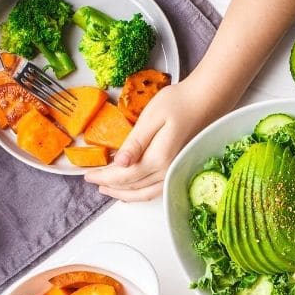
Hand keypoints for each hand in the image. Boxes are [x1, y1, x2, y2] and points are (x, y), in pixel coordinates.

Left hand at [84, 77, 223, 201]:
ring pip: (145, 193)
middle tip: (92, 181)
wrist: (206, 101)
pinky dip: (141, 193)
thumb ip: (135, 142)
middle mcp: (167, 171)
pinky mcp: (178, 170)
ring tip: (108, 189)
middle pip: (132, 187)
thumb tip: (119, 164)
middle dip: (110, 186)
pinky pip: (157, 190)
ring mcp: (174, 173)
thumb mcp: (151, 117)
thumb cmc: (178, 103)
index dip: (104, 176)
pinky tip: (132, 190)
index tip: (87, 174)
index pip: (124, 175)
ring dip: (124, 193)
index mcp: (158, 158)